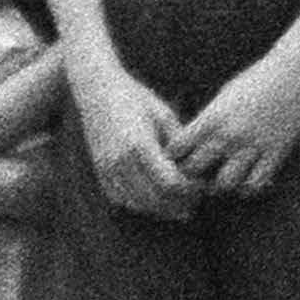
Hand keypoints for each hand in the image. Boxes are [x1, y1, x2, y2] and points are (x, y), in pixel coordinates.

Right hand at [71, 57, 202, 219]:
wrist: (97, 90)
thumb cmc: (135, 98)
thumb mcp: (163, 115)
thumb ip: (179, 144)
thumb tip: (196, 168)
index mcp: (139, 144)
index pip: (170, 183)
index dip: (190, 190)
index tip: (202, 186)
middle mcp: (120, 160)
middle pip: (155, 198)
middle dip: (178, 204)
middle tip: (195, 201)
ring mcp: (107, 167)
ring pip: (138, 203)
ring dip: (160, 208)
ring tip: (178, 205)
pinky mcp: (100, 170)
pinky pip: (121, 199)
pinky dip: (140, 204)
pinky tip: (154, 199)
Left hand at [170, 40, 299, 198]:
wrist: (294, 74)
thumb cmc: (255, 82)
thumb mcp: (224, 98)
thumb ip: (207, 120)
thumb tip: (189, 141)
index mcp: (212, 117)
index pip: (177, 148)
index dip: (174, 156)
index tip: (180, 158)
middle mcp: (229, 134)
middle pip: (194, 169)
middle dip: (191, 174)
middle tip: (197, 175)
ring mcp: (253, 146)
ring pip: (224, 183)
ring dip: (220, 185)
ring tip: (222, 180)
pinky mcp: (276, 153)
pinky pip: (255, 184)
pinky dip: (248, 187)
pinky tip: (247, 179)